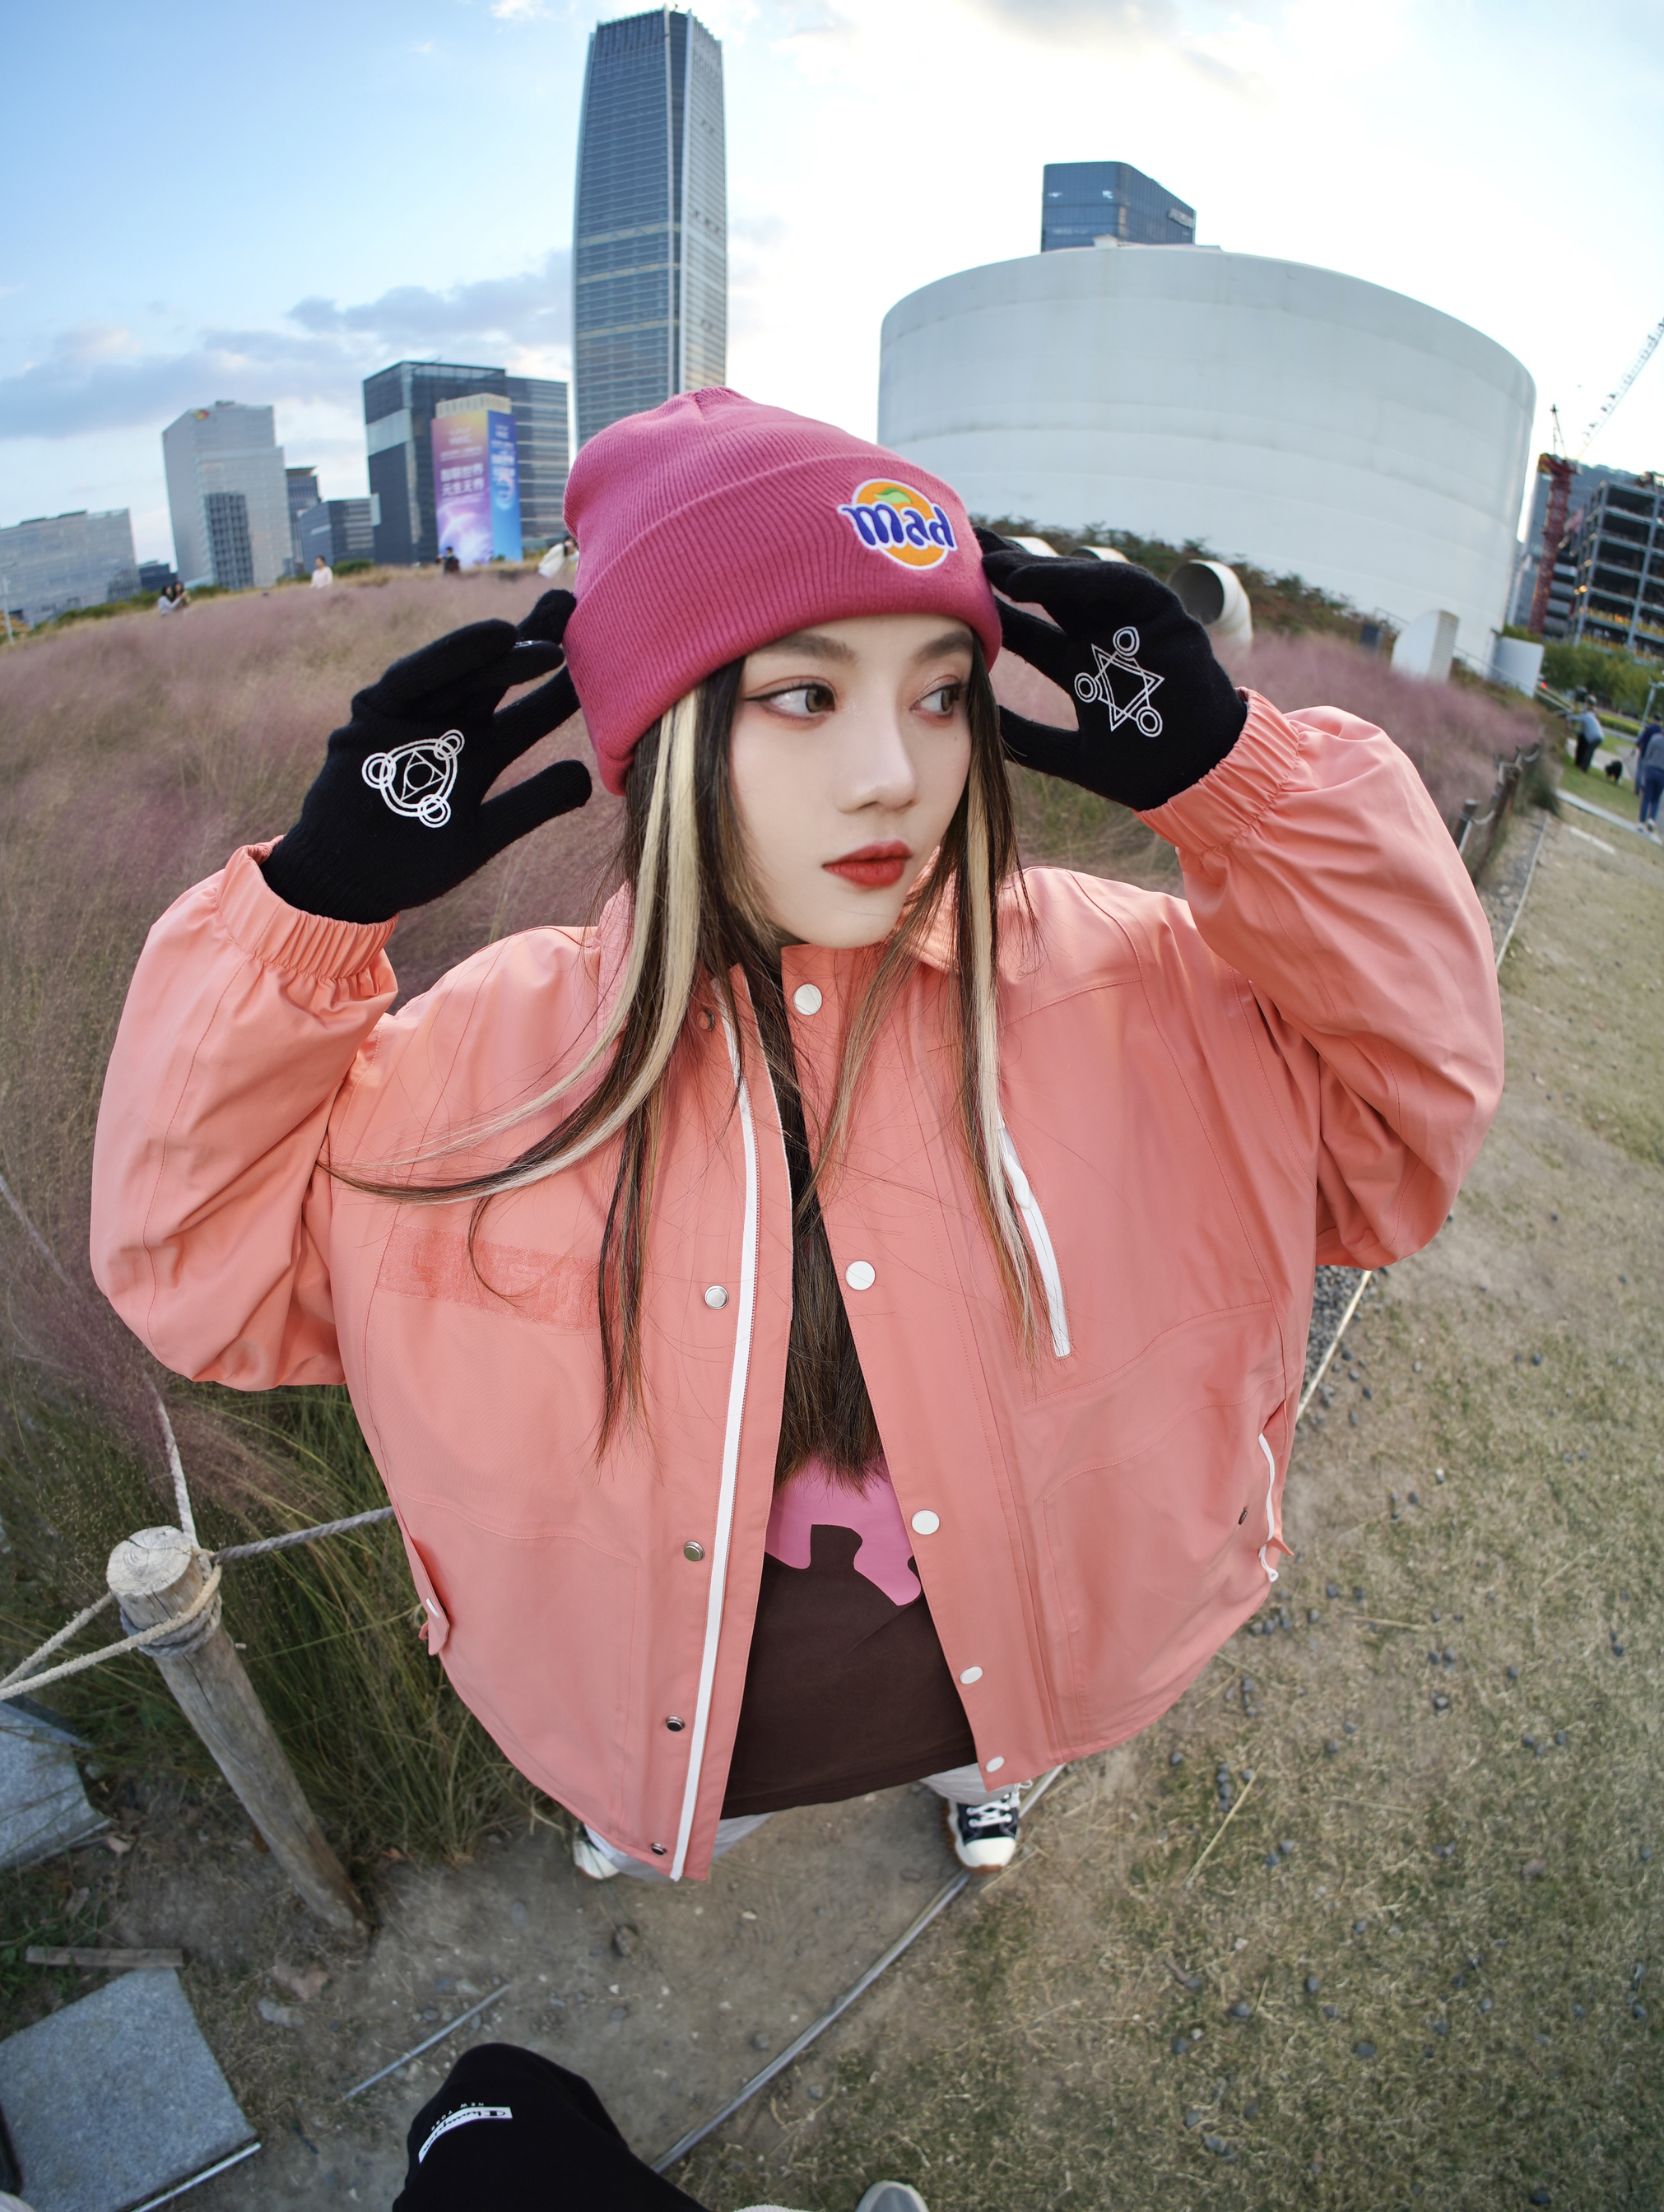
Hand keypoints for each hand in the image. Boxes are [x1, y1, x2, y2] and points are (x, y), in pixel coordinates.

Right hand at [261, 591, 591, 922]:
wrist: (341, 879)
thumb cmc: (410, 859)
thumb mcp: (480, 835)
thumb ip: (528, 806)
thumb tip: (587, 779)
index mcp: (476, 749)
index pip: (528, 711)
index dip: (562, 687)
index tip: (610, 661)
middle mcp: (448, 723)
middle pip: (498, 675)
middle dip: (534, 640)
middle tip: (574, 605)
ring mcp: (411, 715)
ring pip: (463, 673)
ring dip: (503, 647)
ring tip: (545, 627)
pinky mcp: (373, 713)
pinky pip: (414, 677)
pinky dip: (452, 655)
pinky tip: (495, 633)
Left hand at [977, 532, 1246, 810]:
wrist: (1201, 779)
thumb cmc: (1145, 769)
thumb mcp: (1069, 755)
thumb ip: (1027, 740)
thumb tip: (977, 730)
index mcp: (1081, 666)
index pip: (1026, 629)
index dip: (989, 612)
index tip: (945, 596)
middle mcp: (1103, 638)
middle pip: (1046, 594)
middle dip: (1005, 570)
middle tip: (958, 549)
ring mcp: (1132, 624)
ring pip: (1076, 583)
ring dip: (1035, 569)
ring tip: (991, 564)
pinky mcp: (1164, 614)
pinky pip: (1119, 581)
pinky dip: (1078, 575)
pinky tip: (1036, 575)